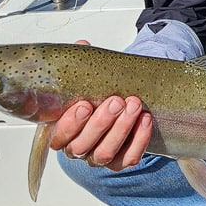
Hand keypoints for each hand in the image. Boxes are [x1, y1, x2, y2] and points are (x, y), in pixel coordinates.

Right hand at [48, 40, 152, 170]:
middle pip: (83, 146)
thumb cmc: (96, 94)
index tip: (85, 104)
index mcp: (63, 131)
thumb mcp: (86, 78)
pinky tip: (146, 119)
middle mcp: (78, 149)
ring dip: (121, 129)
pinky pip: (129, 157)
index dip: (70, 124)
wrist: (120, 105)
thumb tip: (81, 45)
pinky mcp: (121, 161)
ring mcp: (99, 157)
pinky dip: (139, 139)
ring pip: (106, 153)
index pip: (59, 137)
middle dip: (101, 123)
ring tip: (134, 105)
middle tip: (117, 101)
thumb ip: (80, 63)